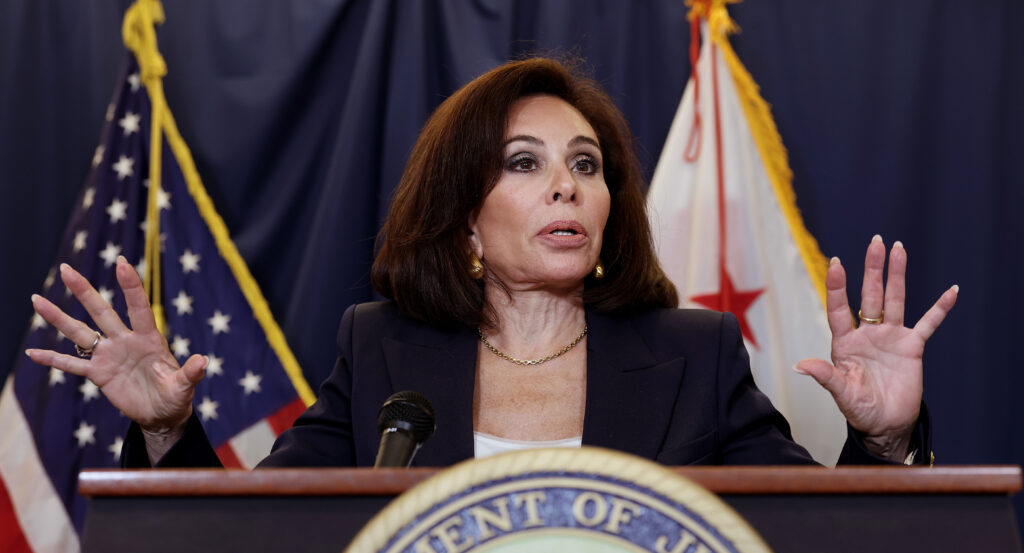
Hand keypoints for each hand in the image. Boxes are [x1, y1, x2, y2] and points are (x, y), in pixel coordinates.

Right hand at [25, 257, 205, 440]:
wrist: (162, 415)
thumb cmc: (176, 397)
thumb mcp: (184, 387)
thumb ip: (191, 374)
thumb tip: (203, 361)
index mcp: (149, 339)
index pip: (138, 308)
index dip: (130, 286)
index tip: (121, 261)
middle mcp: (125, 341)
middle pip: (101, 312)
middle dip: (83, 291)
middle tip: (65, 269)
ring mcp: (109, 356)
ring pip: (79, 333)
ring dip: (58, 318)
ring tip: (36, 300)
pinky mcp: (98, 375)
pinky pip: (71, 365)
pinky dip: (53, 360)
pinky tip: (32, 353)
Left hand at [795, 235, 957, 460]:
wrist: (885, 425)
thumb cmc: (858, 409)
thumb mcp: (841, 394)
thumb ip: (825, 376)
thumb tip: (799, 366)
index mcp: (845, 342)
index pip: (838, 309)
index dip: (837, 287)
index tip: (836, 263)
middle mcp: (867, 333)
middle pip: (870, 295)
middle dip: (873, 269)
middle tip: (876, 241)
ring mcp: (890, 338)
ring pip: (895, 300)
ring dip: (897, 276)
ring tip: (899, 249)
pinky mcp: (912, 348)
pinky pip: (928, 324)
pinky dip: (939, 309)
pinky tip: (951, 291)